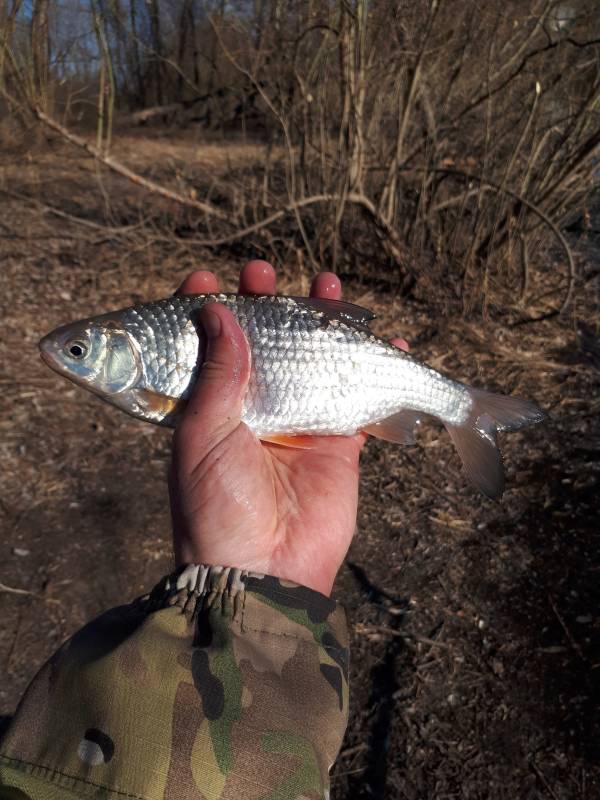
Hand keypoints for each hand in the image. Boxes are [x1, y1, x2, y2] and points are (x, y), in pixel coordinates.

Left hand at [169, 261, 408, 595]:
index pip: (205, 347)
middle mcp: (252, 409)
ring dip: (324, 322)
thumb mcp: (203, 433)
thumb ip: (218, 373)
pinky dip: (383, 372)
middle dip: (266, 304)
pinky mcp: (338, 442)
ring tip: (328, 284)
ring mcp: (298, 422)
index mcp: (209, 407)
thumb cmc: (218, 504)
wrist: (263, 570)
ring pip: (313, 360)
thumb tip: (218, 311)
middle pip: (263, 344)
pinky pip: (364, 400)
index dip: (206, 311)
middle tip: (263, 273)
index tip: (206, 280)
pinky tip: (394, 343)